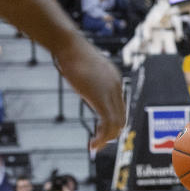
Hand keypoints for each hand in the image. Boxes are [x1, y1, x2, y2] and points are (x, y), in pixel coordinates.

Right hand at [53, 37, 125, 151]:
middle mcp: (116, 87)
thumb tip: (81, 81)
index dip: (112, 123)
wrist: (68, 44)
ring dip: (107, 138)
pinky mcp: (101, 97)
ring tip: (95, 146)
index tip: (101, 133)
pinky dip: (102, 136)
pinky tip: (93, 143)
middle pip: (121, 117)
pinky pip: (108, 122)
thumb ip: (88, 79)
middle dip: (111, 134)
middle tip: (98, 144)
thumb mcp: (83, 67)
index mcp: (114, 80)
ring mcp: (111, 92)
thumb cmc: (70, 52)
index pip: (119, 108)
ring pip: (117, 123)